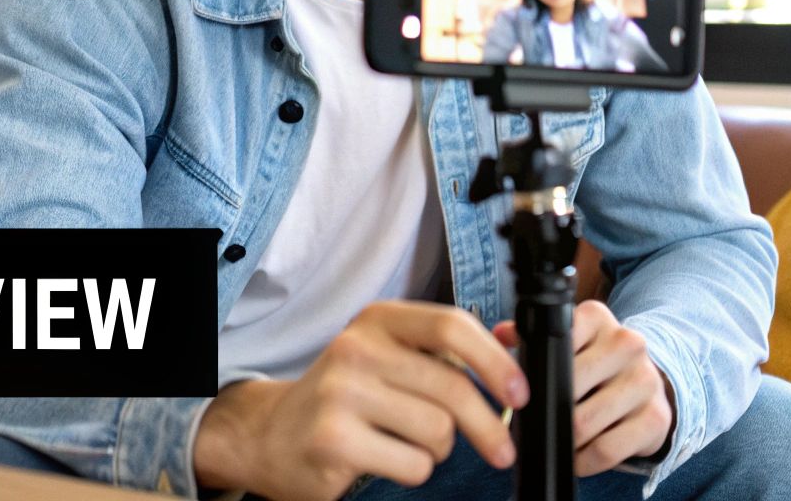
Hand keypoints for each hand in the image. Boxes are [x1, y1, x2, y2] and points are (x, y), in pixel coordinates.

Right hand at [193, 301, 527, 500]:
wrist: (272, 434)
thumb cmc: (344, 396)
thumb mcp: (386, 355)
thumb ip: (443, 351)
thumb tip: (512, 348)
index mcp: (377, 320)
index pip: (452, 326)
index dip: (495, 363)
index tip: (518, 395)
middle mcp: (356, 348)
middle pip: (452, 388)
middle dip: (488, 427)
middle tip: (502, 450)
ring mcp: (341, 393)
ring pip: (438, 431)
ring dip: (439, 450)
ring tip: (413, 445)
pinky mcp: (335, 439)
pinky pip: (413, 465)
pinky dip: (414, 471)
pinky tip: (387, 459)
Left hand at [494, 300, 673, 476]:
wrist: (646, 384)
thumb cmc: (593, 363)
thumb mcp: (565, 342)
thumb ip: (529, 337)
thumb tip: (502, 334)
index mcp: (596, 318)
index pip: (555, 343)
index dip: (535, 374)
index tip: (524, 391)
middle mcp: (626, 343)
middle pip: (567, 388)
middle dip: (546, 412)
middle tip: (535, 423)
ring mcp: (645, 380)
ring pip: (584, 423)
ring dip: (563, 440)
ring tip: (555, 440)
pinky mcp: (656, 417)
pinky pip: (607, 450)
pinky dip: (584, 462)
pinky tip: (577, 458)